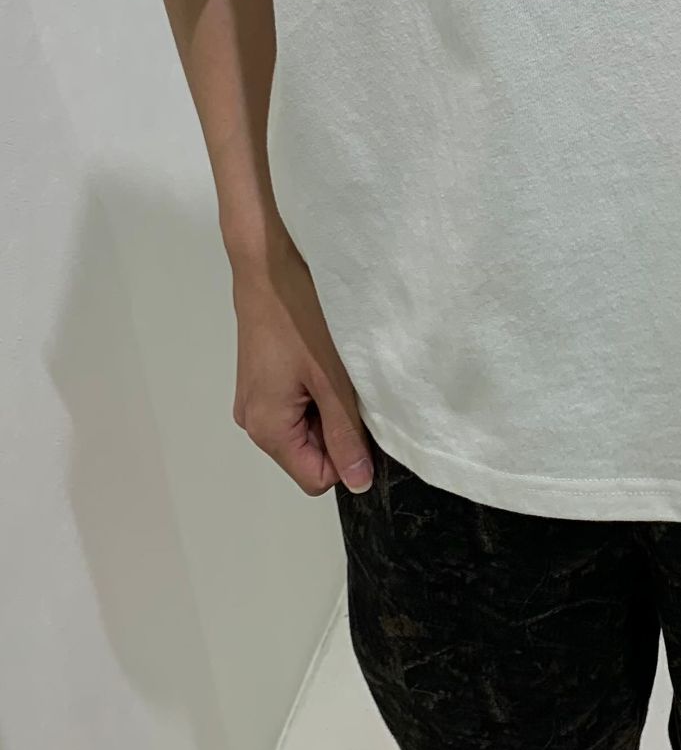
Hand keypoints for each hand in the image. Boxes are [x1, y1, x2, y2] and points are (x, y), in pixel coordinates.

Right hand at [231, 235, 373, 496]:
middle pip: (308, 454)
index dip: (345, 458)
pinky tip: (319, 360)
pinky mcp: (258, 379)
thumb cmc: (302, 319)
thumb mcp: (334, 382)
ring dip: (326, 407)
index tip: (359, 419)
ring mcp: (253, 399)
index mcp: (267, 429)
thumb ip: (346, 437)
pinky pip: (294, 405)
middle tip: (347, 387)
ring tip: (333, 370)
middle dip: (336, 430)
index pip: (316, 478)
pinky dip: (314, 391)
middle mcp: (252, 421)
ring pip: (304, 428)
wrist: (269, 264)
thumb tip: (357, 485)